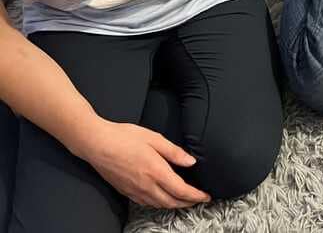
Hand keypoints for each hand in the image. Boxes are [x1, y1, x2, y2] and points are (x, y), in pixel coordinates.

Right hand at [78, 119, 210, 208]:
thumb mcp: (154, 138)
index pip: (181, 190)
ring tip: (184, 201)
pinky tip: (162, 199)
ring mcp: (134, 191)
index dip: (196, 196)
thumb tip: (191, 162)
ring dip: (174, 205)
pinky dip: (159, 204)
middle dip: (188, 203)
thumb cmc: (124, 137)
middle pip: (172, 202)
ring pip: (159, 205)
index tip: (206, 196)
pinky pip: (146, 203)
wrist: (96, 144)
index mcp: (156, 171)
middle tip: (199, 200)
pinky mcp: (125, 191)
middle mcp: (146, 185)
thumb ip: (174, 152)